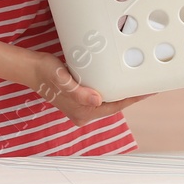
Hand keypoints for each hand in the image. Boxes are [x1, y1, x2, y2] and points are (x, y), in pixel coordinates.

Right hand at [24, 51, 154, 125]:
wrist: (30, 70)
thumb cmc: (45, 72)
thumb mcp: (60, 78)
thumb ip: (77, 92)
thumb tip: (97, 100)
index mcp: (82, 112)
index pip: (116, 105)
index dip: (134, 97)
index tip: (151, 89)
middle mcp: (84, 113)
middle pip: (115, 104)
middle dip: (133, 95)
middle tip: (153, 83)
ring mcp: (82, 107)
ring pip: (109, 100)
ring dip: (123, 92)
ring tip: (141, 81)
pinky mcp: (80, 99)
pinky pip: (102, 95)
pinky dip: (113, 89)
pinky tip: (121, 80)